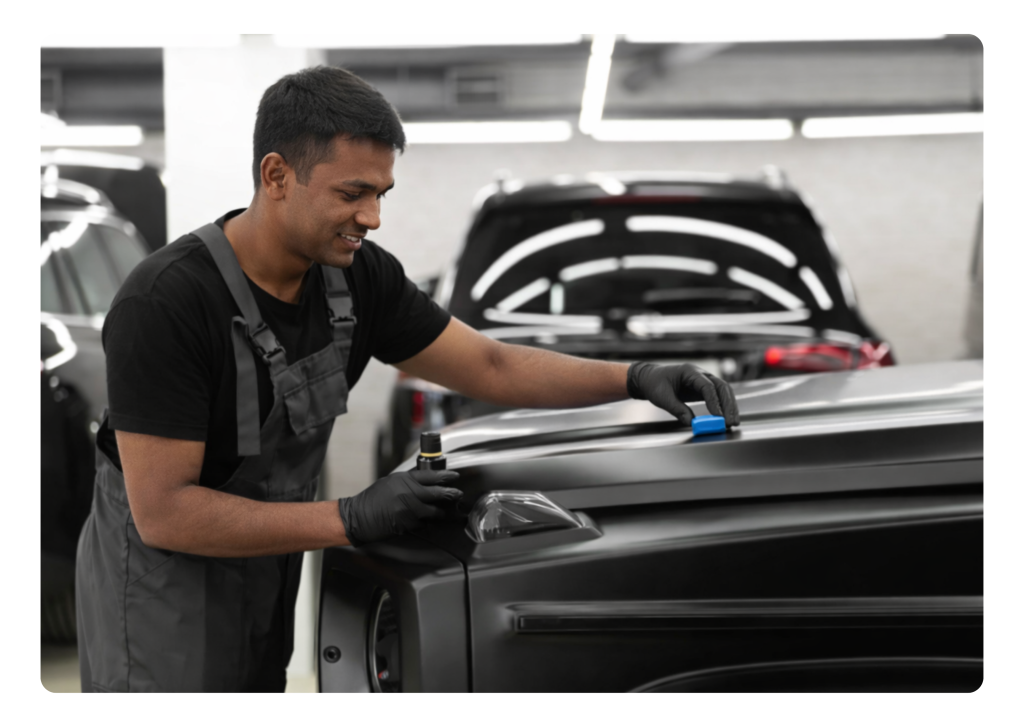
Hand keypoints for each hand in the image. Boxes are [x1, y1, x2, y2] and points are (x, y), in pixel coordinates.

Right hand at [338, 469, 461, 546]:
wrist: (359, 516)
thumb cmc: (373, 499)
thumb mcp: (391, 482)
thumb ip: (408, 481)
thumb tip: (425, 481)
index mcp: (404, 480)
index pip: (431, 476)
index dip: (446, 476)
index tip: (455, 477)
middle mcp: (409, 493)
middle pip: (437, 493)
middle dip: (451, 494)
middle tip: (458, 494)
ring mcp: (409, 510)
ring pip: (434, 512)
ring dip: (442, 513)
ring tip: (448, 513)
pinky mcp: (408, 524)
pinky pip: (424, 524)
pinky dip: (426, 523)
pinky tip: (427, 522)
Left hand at [627, 362, 740, 427]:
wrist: (649, 379)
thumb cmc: (654, 384)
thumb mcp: (662, 398)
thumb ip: (677, 409)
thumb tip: (692, 423)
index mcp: (689, 372)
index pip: (707, 386)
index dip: (714, 402)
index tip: (719, 416)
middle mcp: (700, 374)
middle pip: (721, 387)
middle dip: (728, 405)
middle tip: (731, 422)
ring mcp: (703, 380)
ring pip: (723, 391)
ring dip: (730, 406)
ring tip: (733, 422)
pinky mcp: (703, 389)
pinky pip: (718, 396)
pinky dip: (724, 406)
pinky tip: (726, 418)